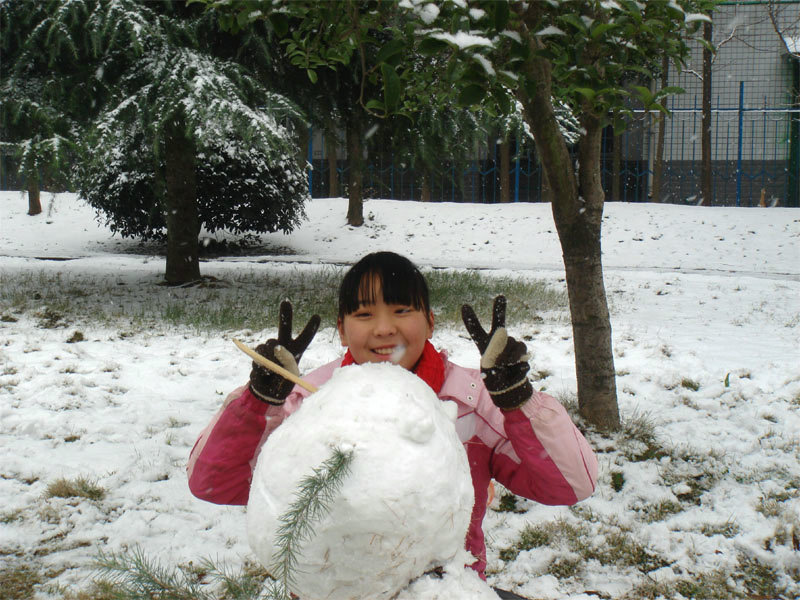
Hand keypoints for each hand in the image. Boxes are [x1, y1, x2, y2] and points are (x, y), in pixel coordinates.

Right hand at [249, 300, 320, 404]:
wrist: (266, 392)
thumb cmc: (282, 383)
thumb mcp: (290, 375)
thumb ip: (286, 361)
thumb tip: (276, 347)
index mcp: (296, 351)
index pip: (305, 338)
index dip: (310, 328)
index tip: (317, 316)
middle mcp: (284, 346)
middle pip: (284, 328)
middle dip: (285, 314)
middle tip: (286, 302)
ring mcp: (270, 348)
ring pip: (270, 343)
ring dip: (270, 355)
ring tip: (271, 369)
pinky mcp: (259, 352)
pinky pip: (259, 353)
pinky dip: (261, 362)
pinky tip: (263, 371)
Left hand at [461, 295, 531, 409]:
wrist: (509, 389)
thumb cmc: (495, 379)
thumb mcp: (490, 371)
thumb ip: (498, 357)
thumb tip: (511, 346)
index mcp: (485, 345)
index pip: (476, 331)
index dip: (470, 319)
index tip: (464, 306)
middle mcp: (498, 341)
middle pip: (499, 322)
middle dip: (499, 309)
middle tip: (501, 297)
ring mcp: (511, 345)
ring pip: (513, 344)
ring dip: (509, 357)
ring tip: (506, 366)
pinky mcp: (522, 353)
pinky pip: (521, 354)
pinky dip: (518, 363)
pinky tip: (515, 369)